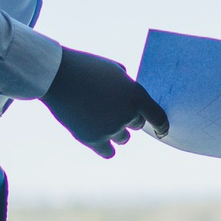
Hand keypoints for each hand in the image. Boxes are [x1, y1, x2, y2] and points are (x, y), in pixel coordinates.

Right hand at [39, 48, 169, 158]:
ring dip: (116, 131)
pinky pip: (108, 152)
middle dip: (128, 118)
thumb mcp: (113, 69)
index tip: (162, 130)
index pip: (158, 117)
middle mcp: (126, 114)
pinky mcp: (92, 139)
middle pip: (136, 125)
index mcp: (136, 95)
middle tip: (111, 108)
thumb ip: (128, 85)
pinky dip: (107, 147)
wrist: (57, 76)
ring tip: (99, 117)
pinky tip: (100, 140)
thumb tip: (132, 99)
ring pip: (123, 139)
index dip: (162, 125)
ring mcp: (110, 129)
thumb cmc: (85, 68)